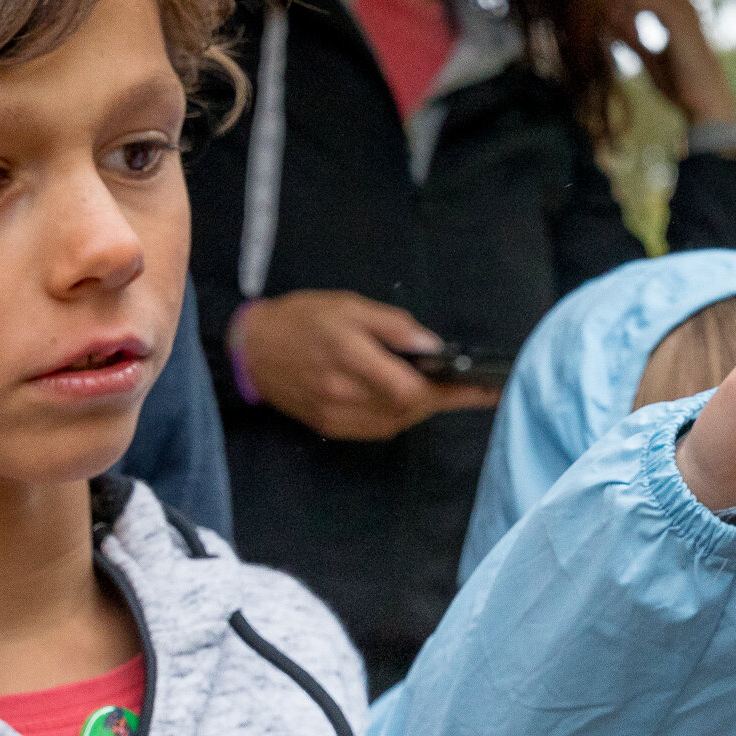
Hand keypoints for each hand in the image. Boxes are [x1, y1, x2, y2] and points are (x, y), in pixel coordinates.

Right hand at [235, 290, 501, 441]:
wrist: (250, 349)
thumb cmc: (303, 318)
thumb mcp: (349, 306)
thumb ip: (393, 326)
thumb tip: (434, 347)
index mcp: (349, 356)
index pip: (411, 387)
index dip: (451, 390)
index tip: (485, 388)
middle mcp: (343, 392)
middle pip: (409, 408)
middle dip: (444, 398)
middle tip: (473, 388)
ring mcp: (335, 415)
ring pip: (396, 422)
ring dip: (424, 408)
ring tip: (445, 390)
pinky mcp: (330, 427)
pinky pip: (377, 428)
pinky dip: (400, 416)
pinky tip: (409, 399)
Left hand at [597, 0, 735, 126]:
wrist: (706, 103)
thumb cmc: (682, 85)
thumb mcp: (650, 59)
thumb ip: (632, 41)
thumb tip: (609, 25)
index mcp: (676, 10)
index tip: (599, 11)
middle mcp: (681, 2)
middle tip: (597, 13)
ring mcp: (681, 8)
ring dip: (617, 0)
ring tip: (608, 24)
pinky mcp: (677, 19)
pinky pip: (642, 0)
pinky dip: (625, 12)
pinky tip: (623, 32)